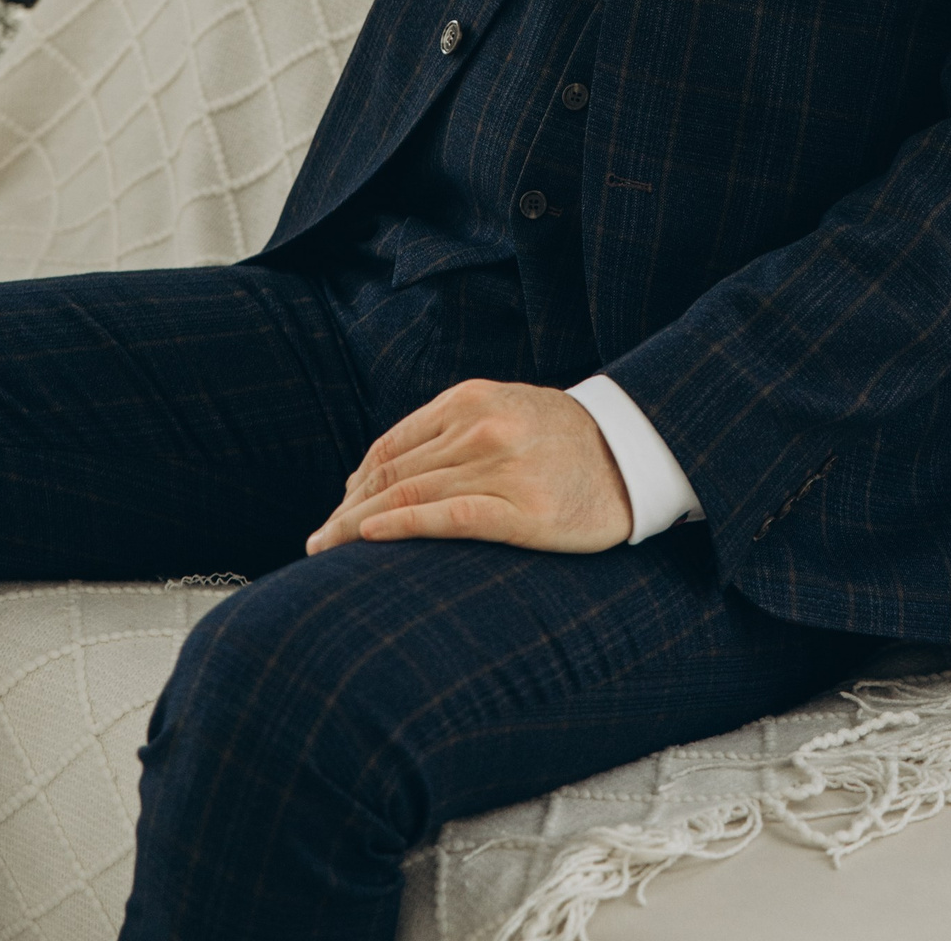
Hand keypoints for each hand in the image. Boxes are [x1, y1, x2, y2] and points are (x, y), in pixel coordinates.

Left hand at [306, 378, 632, 554]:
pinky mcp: (521, 509)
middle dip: (346, 509)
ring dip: (358, 525)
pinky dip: (401, 527)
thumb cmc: (564, 440)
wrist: (634, 453)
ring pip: (409, 495)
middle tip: (316, 542)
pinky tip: (370, 538)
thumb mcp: (505, 411)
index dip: (355, 482)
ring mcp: (500, 466)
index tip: (336, 513)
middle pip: (392, 473)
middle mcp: (480, 426)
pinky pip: (447, 517)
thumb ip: (452, 430)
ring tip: (327, 551)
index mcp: (471, 399)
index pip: (391, 445)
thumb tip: (385, 471)